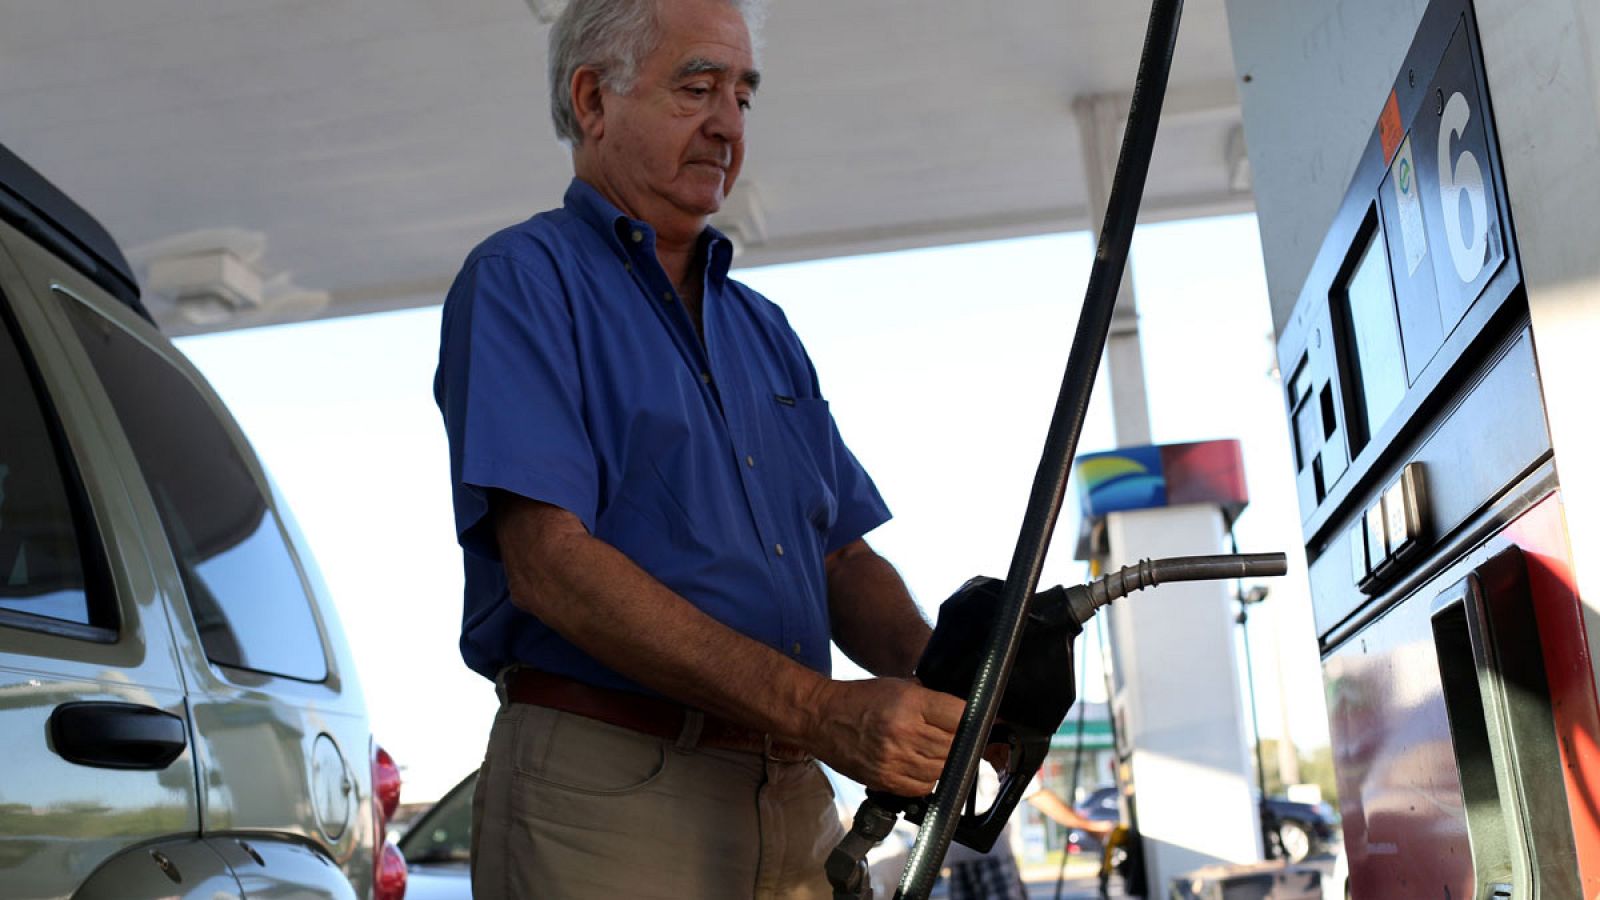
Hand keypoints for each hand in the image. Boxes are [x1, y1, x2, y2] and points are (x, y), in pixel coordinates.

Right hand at [802, 677, 965, 795]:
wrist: (821, 717)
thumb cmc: (860, 699)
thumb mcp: (899, 686)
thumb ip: (932, 701)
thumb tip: (965, 714)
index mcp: (909, 704)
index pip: (960, 716)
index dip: (973, 718)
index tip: (977, 720)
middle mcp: (903, 733)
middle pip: (955, 746)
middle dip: (961, 741)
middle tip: (957, 737)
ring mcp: (893, 760)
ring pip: (942, 769)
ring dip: (946, 762)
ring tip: (937, 750)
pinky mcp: (885, 780)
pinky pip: (923, 787)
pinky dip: (929, 779)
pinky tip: (922, 765)